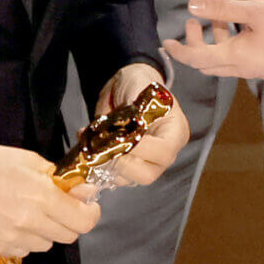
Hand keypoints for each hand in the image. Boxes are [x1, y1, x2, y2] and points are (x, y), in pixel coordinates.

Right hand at [0, 139, 100, 256]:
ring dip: (46, 231)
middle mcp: (31, 223)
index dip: (91, 213)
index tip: (87, 205)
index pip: (83, 220)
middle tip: (59, 207)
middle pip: (68, 236)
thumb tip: (84, 191)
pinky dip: (26, 239)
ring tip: (31, 213)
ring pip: (46, 244)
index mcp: (42, 197)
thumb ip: (58, 177)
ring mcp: (14, 239)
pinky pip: (25, 250)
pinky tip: (13, 221)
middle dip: (70, 221)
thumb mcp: (28, 159)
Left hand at [93, 62, 189, 188]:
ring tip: (90, 147)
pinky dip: (99, 168)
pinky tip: (88, 150)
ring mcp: (148, 162)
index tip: (119, 137)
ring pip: (129, 179)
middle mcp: (166, 152)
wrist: (129, 84)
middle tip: (103, 147)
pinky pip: (116, 177)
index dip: (140, 149)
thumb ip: (133, 108)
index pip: (163, 151)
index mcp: (175, 132)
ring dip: (106, 166)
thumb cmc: (138, 83)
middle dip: (121, 163)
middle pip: (148, 174)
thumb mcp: (137, 88)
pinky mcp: (130, 166)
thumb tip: (123, 128)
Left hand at [161, 0, 263, 79]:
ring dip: (214, 43)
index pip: (198, 59)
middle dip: (195, 45)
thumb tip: (192, 7)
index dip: (179, 51)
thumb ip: (222, 9)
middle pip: (208, 64)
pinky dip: (229, 45)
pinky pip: (238, 60)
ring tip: (215, 18)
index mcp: (237, 58)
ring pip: (224, 62)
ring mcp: (256, 70)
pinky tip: (238, 26)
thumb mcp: (255, 10)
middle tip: (193, 22)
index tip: (166, 43)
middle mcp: (243, 70)